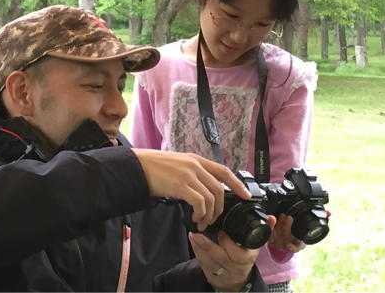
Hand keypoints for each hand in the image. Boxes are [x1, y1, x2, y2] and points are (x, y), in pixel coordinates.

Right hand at [132, 149, 250, 230]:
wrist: (138, 166)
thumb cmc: (156, 168)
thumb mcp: (179, 165)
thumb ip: (193, 174)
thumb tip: (203, 190)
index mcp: (197, 160)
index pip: (224, 171)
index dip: (238, 184)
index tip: (246, 195)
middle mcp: (196, 166)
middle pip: (219, 189)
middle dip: (220, 208)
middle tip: (213, 220)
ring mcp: (189, 175)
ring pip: (211, 197)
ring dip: (210, 214)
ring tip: (202, 222)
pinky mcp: (181, 185)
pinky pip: (199, 202)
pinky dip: (201, 213)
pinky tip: (195, 219)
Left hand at [189, 231, 259, 291]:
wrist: (238, 281)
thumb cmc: (244, 258)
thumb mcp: (255, 246)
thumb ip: (263, 230)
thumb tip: (271, 218)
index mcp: (248, 258)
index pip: (240, 254)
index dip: (229, 243)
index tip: (221, 231)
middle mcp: (236, 268)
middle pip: (222, 258)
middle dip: (209, 246)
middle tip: (199, 233)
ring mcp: (224, 275)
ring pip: (210, 262)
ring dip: (199, 248)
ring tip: (193, 235)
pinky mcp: (214, 278)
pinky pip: (204, 266)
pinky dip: (197, 254)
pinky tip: (193, 243)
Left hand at [268, 210, 331, 251]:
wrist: (286, 235)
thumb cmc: (298, 230)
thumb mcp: (308, 225)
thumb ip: (319, 217)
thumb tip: (329, 212)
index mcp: (299, 243)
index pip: (297, 247)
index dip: (293, 247)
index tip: (289, 245)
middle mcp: (288, 245)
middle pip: (285, 238)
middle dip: (286, 227)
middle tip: (287, 217)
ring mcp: (279, 243)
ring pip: (276, 235)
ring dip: (278, 225)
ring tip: (280, 216)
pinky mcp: (270, 239)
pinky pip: (268, 234)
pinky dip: (270, 226)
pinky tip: (271, 219)